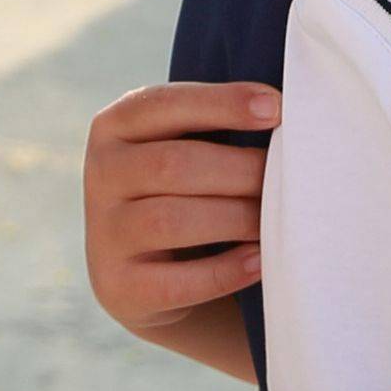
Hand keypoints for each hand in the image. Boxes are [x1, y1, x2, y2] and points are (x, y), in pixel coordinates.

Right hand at [84, 78, 275, 377]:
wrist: (148, 276)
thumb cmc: (185, 193)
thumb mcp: (182, 149)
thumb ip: (214, 126)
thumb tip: (281, 113)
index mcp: (114, 127)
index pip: (163, 104)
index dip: (221, 103)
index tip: (276, 108)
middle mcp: (100, 175)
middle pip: (173, 165)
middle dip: (240, 170)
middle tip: (290, 177)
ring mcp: (104, 235)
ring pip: (171, 220)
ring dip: (236, 218)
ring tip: (277, 220)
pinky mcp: (119, 287)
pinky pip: (177, 281)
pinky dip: (226, 271)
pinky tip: (260, 260)